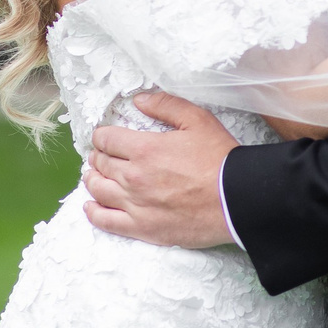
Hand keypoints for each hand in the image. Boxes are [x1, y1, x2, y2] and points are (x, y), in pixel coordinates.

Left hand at [83, 92, 239, 248]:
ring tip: (94, 176)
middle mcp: (133, 177)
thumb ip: (166, 106)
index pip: (106, 139)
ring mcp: (135, 205)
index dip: (102, 135)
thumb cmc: (220, 159)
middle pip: (100, 164)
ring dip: (92, 180)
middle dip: (98, 156)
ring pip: (98, 190)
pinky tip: (91, 206)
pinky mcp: (141, 228)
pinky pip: (105, 221)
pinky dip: (93, 212)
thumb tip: (139, 100)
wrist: (236, 199)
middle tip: (102, 155)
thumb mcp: (198, 120)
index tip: (104, 137)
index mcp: (144, 149)